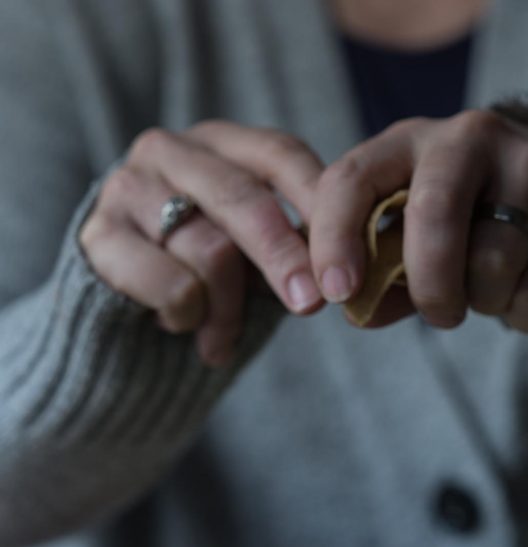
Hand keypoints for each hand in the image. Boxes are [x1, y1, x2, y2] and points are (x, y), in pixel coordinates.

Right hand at [80, 122, 324, 365]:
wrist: (117, 311)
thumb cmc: (202, 276)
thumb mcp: (253, 254)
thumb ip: (295, 246)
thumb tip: (349, 265)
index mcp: (220, 143)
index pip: (281, 155)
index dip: (319, 204)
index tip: (346, 257)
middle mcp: (169, 150)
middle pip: (244, 200)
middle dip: (284, 258)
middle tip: (312, 305)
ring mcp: (128, 187)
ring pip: (211, 251)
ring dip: (229, 312)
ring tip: (222, 342)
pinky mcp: (99, 236)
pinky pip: (173, 286)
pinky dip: (189, 318)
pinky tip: (180, 326)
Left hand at [308, 110, 527, 330]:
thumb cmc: (465, 218)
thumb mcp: (410, 229)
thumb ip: (376, 270)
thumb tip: (358, 310)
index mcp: (407, 141)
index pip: (352, 179)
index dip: (335, 238)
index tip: (338, 293)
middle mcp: (468, 137)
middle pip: (434, 218)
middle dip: (429, 287)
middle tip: (439, 313)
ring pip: (492, 265)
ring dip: (483, 302)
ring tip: (488, 289)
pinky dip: (523, 314)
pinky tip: (523, 293)